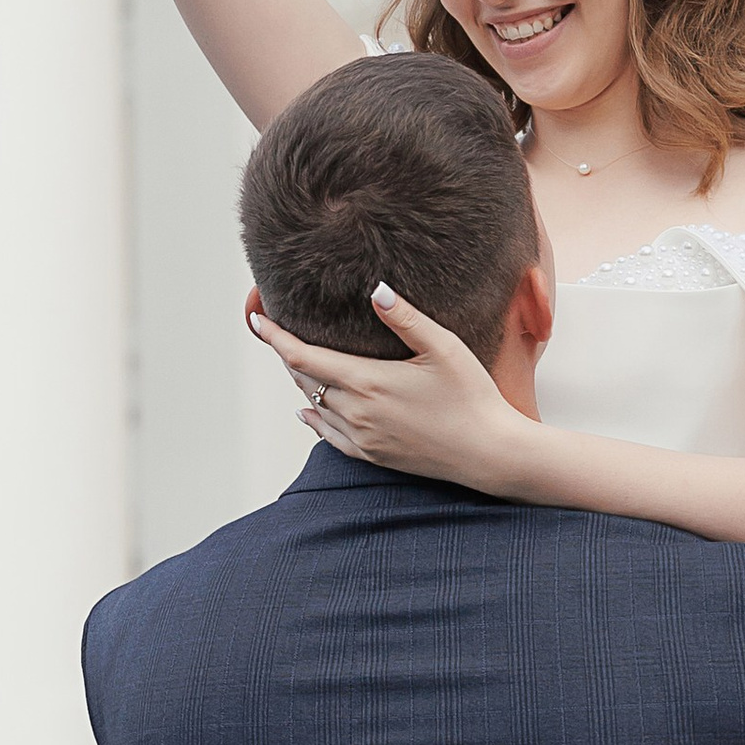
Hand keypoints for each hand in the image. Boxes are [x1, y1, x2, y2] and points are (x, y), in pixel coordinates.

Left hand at [245, 286, 533, 495]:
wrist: (488, 452)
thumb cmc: (472, 395)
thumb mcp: (443, 347)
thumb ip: (405, 318)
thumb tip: (376, 289)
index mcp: (367, 382)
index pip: (302, 357)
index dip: (275, 337)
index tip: (257, 318)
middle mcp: (356, 412)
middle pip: (304, 379)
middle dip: (288, 354)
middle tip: (277, 331)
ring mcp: (362, 437)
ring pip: (314, 405)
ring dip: (302, 382)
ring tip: (297, 360)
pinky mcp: (373, 455)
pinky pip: (328, 436)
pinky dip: (313, 418)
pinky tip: (307, 410)